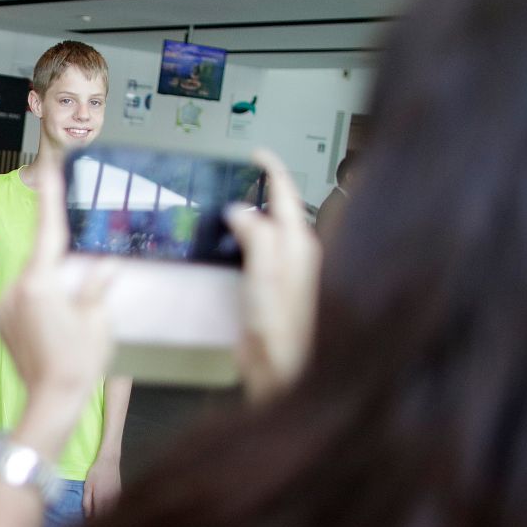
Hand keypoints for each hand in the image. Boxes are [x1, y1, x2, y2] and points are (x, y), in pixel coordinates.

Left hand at [0, 160, 116, 450]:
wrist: (50, 403)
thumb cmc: (78, 364)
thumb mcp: (98, 320)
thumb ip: (96, 285)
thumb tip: (104, 265)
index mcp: (41, 282)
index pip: (49, 230)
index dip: (51, 198)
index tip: (49, 169)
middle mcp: (17, 290)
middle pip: (42, 260)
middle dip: (63, 264)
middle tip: (81, 291)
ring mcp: (6, 308)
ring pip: (33, 282)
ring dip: (52, 288)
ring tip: (70, 321)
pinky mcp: (3, 325)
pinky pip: (23, 301)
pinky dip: (41, 304)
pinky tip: (56, 327)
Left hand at [82, 454, 120, 517]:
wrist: (109, 461)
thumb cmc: (96, 472)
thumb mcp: (88, 486)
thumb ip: (87, 502)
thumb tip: (87, 516)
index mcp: (102, 499)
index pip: (98, 518)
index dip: (94, 525)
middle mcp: (111, 500)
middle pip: (107, 517)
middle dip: (100, 523)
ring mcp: (118, 497)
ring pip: (113, 512)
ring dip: (107, 517)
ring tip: (100, 521)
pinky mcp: (121, 494)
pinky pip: (117, 506)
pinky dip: (112, 511)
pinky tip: (108, 512)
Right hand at [226, 149, 321, 400]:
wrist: (285, 372)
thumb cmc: (284, 329)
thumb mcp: (266, 270)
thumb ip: (257, 234)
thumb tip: (241, 210)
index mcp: (300, 243)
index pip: (285, 193)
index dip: (270, 169)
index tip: (256, 153)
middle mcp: (296, 256)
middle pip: (276, 212)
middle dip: (257, 192)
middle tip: (236, 178)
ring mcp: (283, 275)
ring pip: (265, 234)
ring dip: (246, 220)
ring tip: (225, 208)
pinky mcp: (268, 294)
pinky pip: (254, 258)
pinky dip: (239, 245)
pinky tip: (226, 249)